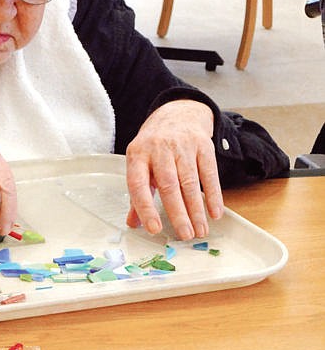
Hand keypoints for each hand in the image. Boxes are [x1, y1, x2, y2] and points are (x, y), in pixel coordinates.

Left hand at [125, 100, 223, 239]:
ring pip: (189, 182)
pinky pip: (209, 174)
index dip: (145, 207)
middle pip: (168, 185)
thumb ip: (138, 193)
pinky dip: (213, 195)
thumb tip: (134, 223)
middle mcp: (159, 149)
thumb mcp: (140, 163)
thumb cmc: (155, 146)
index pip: (138, 184)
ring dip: (196, 210)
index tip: (154, 228)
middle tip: (185, 235)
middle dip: (178, 213)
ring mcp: (182, 146)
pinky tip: (215, 213)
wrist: (177, 114)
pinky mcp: (203, 145)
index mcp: (137, 154)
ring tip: (200, 230)